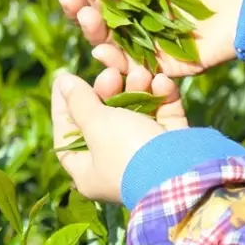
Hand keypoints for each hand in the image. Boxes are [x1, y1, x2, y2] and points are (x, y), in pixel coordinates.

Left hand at [51, 67, 187, 202]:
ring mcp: (145, 153)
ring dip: (137, 89)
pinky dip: (162, 96)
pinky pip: (163, 114)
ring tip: (141, 73)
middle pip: (103, 120)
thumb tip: (63, 82)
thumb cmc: (127, 150)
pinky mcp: (170, 142)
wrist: (181, 170)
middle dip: (107, 91)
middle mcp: (115, 164)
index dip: (63, 106)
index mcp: (89, 171)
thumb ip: (79, 101)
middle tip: (111, 73)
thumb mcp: (96, 124)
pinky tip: (161, 81)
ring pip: (135, 113)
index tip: (64, 79)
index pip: (67, 135)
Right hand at [58, 0, 244, 76]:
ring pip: (119, 47)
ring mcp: (163, 43)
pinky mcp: (178, 65)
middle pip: (108, 24)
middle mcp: (152, 18)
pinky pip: (143, 69)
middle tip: (71, 4)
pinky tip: (104, 51)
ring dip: (97, 37)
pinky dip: (122, 64)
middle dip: (84, 14)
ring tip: (85, 21)